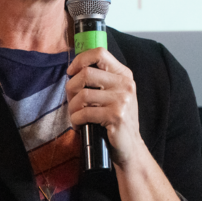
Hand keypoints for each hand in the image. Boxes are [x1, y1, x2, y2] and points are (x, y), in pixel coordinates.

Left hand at [66, 47, 141, 165]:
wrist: (130, 147)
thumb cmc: (116, 120)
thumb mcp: (115, 94)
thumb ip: (101, 80)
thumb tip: (73, 69)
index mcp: (124, 75)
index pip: (99, 53)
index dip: (80, 60)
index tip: (71, 72)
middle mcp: (125, 84)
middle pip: (86, 73)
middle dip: (71, 88)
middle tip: (71, 100)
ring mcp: (122, 100)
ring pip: (83, 95)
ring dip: (72, 107)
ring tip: (75, 115)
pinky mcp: (116, 116)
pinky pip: (85, 113)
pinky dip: (76, 120)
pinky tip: (79, 125)